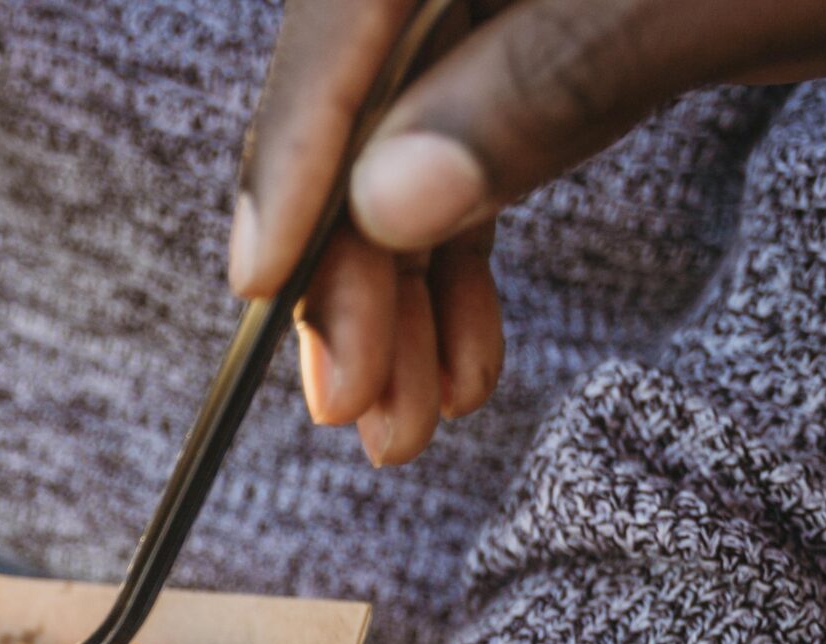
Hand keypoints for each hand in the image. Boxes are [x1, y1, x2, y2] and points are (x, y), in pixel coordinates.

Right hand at [231, 0, 825, 466]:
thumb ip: (564, 75)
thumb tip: (388, 201)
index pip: (357, 9)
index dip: (295, 148)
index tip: (260, 285)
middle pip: (369, 91)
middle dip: (351, 261)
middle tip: (356, 407)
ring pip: (413, 136)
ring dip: (402, 289)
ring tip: (411, 420)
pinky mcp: (566, 20)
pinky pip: (475, 145)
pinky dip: (465, 260)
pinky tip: (468, 357)